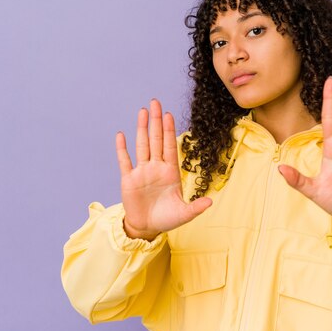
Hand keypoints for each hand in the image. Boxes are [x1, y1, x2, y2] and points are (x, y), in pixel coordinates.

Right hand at [115, 99, 211, 239]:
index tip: (169, 114)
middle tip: (155, 102)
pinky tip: (121, 135)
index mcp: (170, 172)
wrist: (147, 228)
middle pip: (156, 140)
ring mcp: (142, 172)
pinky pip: (124, 161)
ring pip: (142, 145)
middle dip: (156, 121)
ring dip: (141, 128)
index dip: (170, 130)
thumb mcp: (184, 214)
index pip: (170, 146)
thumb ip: (196, 207)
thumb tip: (210, 202)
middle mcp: (156, 167)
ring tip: (142, 111)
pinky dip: (122, 149)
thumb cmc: (167, 219)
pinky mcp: (128, 180)